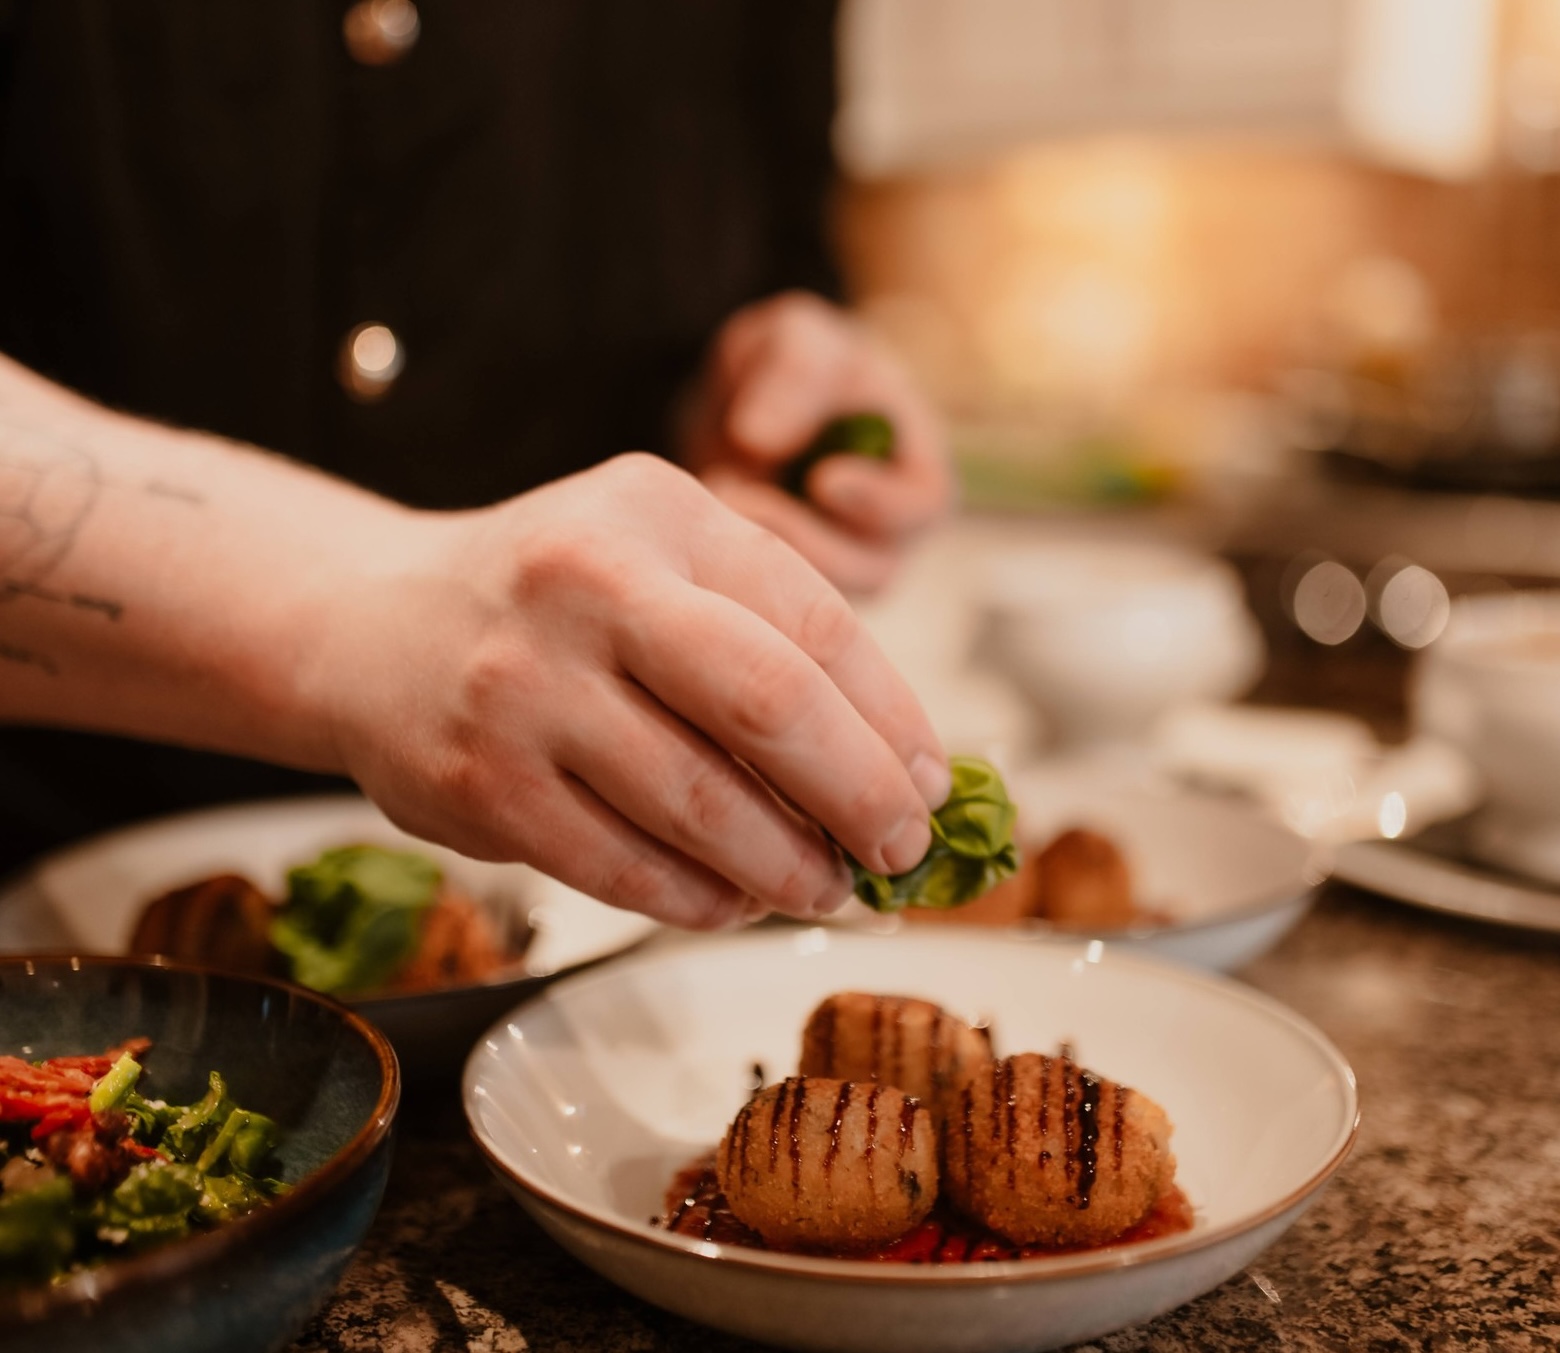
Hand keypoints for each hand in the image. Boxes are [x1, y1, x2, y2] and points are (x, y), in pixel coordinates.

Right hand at [302, 454, 950, 930]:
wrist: (369, 628)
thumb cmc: (552, 599)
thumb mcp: (658, 557)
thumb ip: (768, 631)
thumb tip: (899, 765)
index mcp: (656, 512)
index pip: (814, 621)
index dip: (893, 718)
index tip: (931, 785)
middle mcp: (586, 584)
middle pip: (770, 704)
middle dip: (861, 794)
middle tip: (900, 851)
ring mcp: (524, 687)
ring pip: (701, 805)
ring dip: (788, 867)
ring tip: (828, 888)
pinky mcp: (482, 785)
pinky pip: (626, 869)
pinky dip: (702, 900)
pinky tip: (735, 901)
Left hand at [680, 292, 953, 593]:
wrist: (736, 405)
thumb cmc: (791, 362)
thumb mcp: (796, 335)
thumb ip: (793, 372)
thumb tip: (758, 440)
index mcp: (914, 470)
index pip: (923, 504)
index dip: (880, 500)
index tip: (822, 478)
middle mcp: (885, 534)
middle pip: (872, 570)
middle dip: (806, 542)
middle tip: (740, 496)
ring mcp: (834, 568)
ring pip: (817, 603)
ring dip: (762, 560)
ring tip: (711, 501)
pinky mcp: (785, 594)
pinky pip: (767, 607)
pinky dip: (733, 575)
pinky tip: (693, 531)